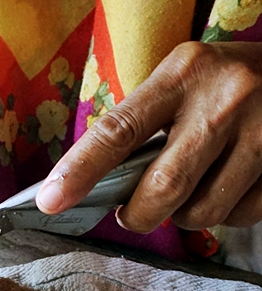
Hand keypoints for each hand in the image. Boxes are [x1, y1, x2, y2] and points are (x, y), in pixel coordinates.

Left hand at [36, 42, 261, 231]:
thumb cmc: (224, 83)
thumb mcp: (182, 82)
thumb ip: (144, 124)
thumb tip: (95, 186)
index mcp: (182, 74)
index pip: (118, 130)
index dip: (80, 171)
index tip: (50, 201)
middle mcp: (224, 99)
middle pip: (163, 186)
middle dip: (138, 214)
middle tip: (133, 213)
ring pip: (202, 211)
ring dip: (184, 216)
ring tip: (190, 190)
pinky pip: (241, 216)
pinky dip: (225, 213)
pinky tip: (229, 186)